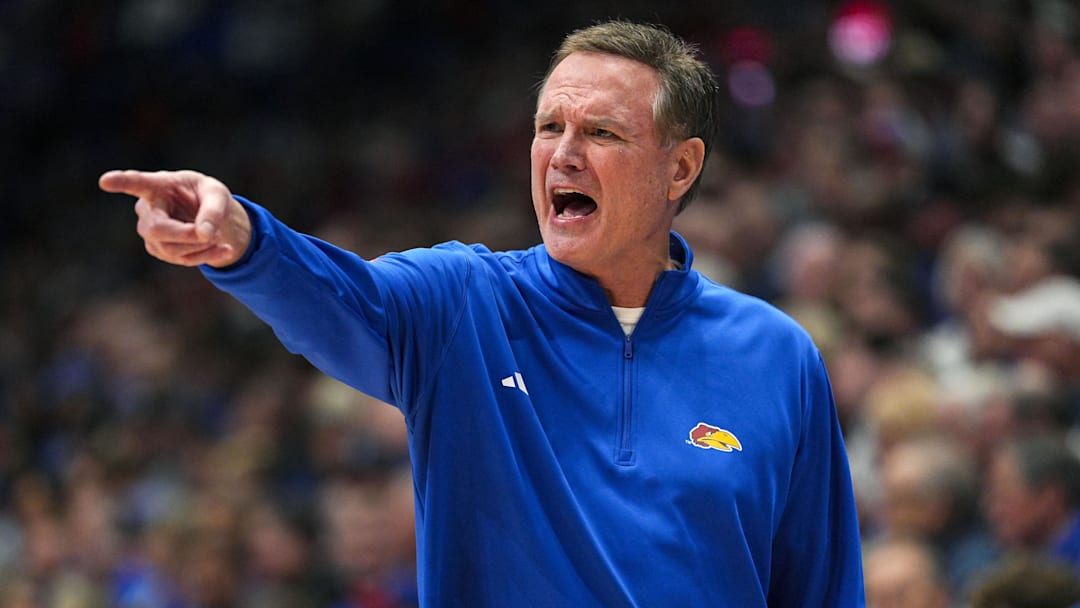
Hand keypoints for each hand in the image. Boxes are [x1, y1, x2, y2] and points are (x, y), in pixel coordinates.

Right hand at [99, 169, 251, 267]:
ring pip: (170, 248)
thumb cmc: (208, 197)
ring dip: (201, 246)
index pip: (136, 182)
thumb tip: (204, 234)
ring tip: (219, 236)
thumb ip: (214, 210)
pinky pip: (182, 259)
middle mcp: (147, 208)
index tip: (105, 181)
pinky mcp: (159, 249)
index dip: (121, 182)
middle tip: (213, 235)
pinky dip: (207, 256)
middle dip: (186, 235)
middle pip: (155, 229)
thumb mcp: (217, 195)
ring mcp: (149, 231)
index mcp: (158, 185)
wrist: (210, 218)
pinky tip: (223, 250)